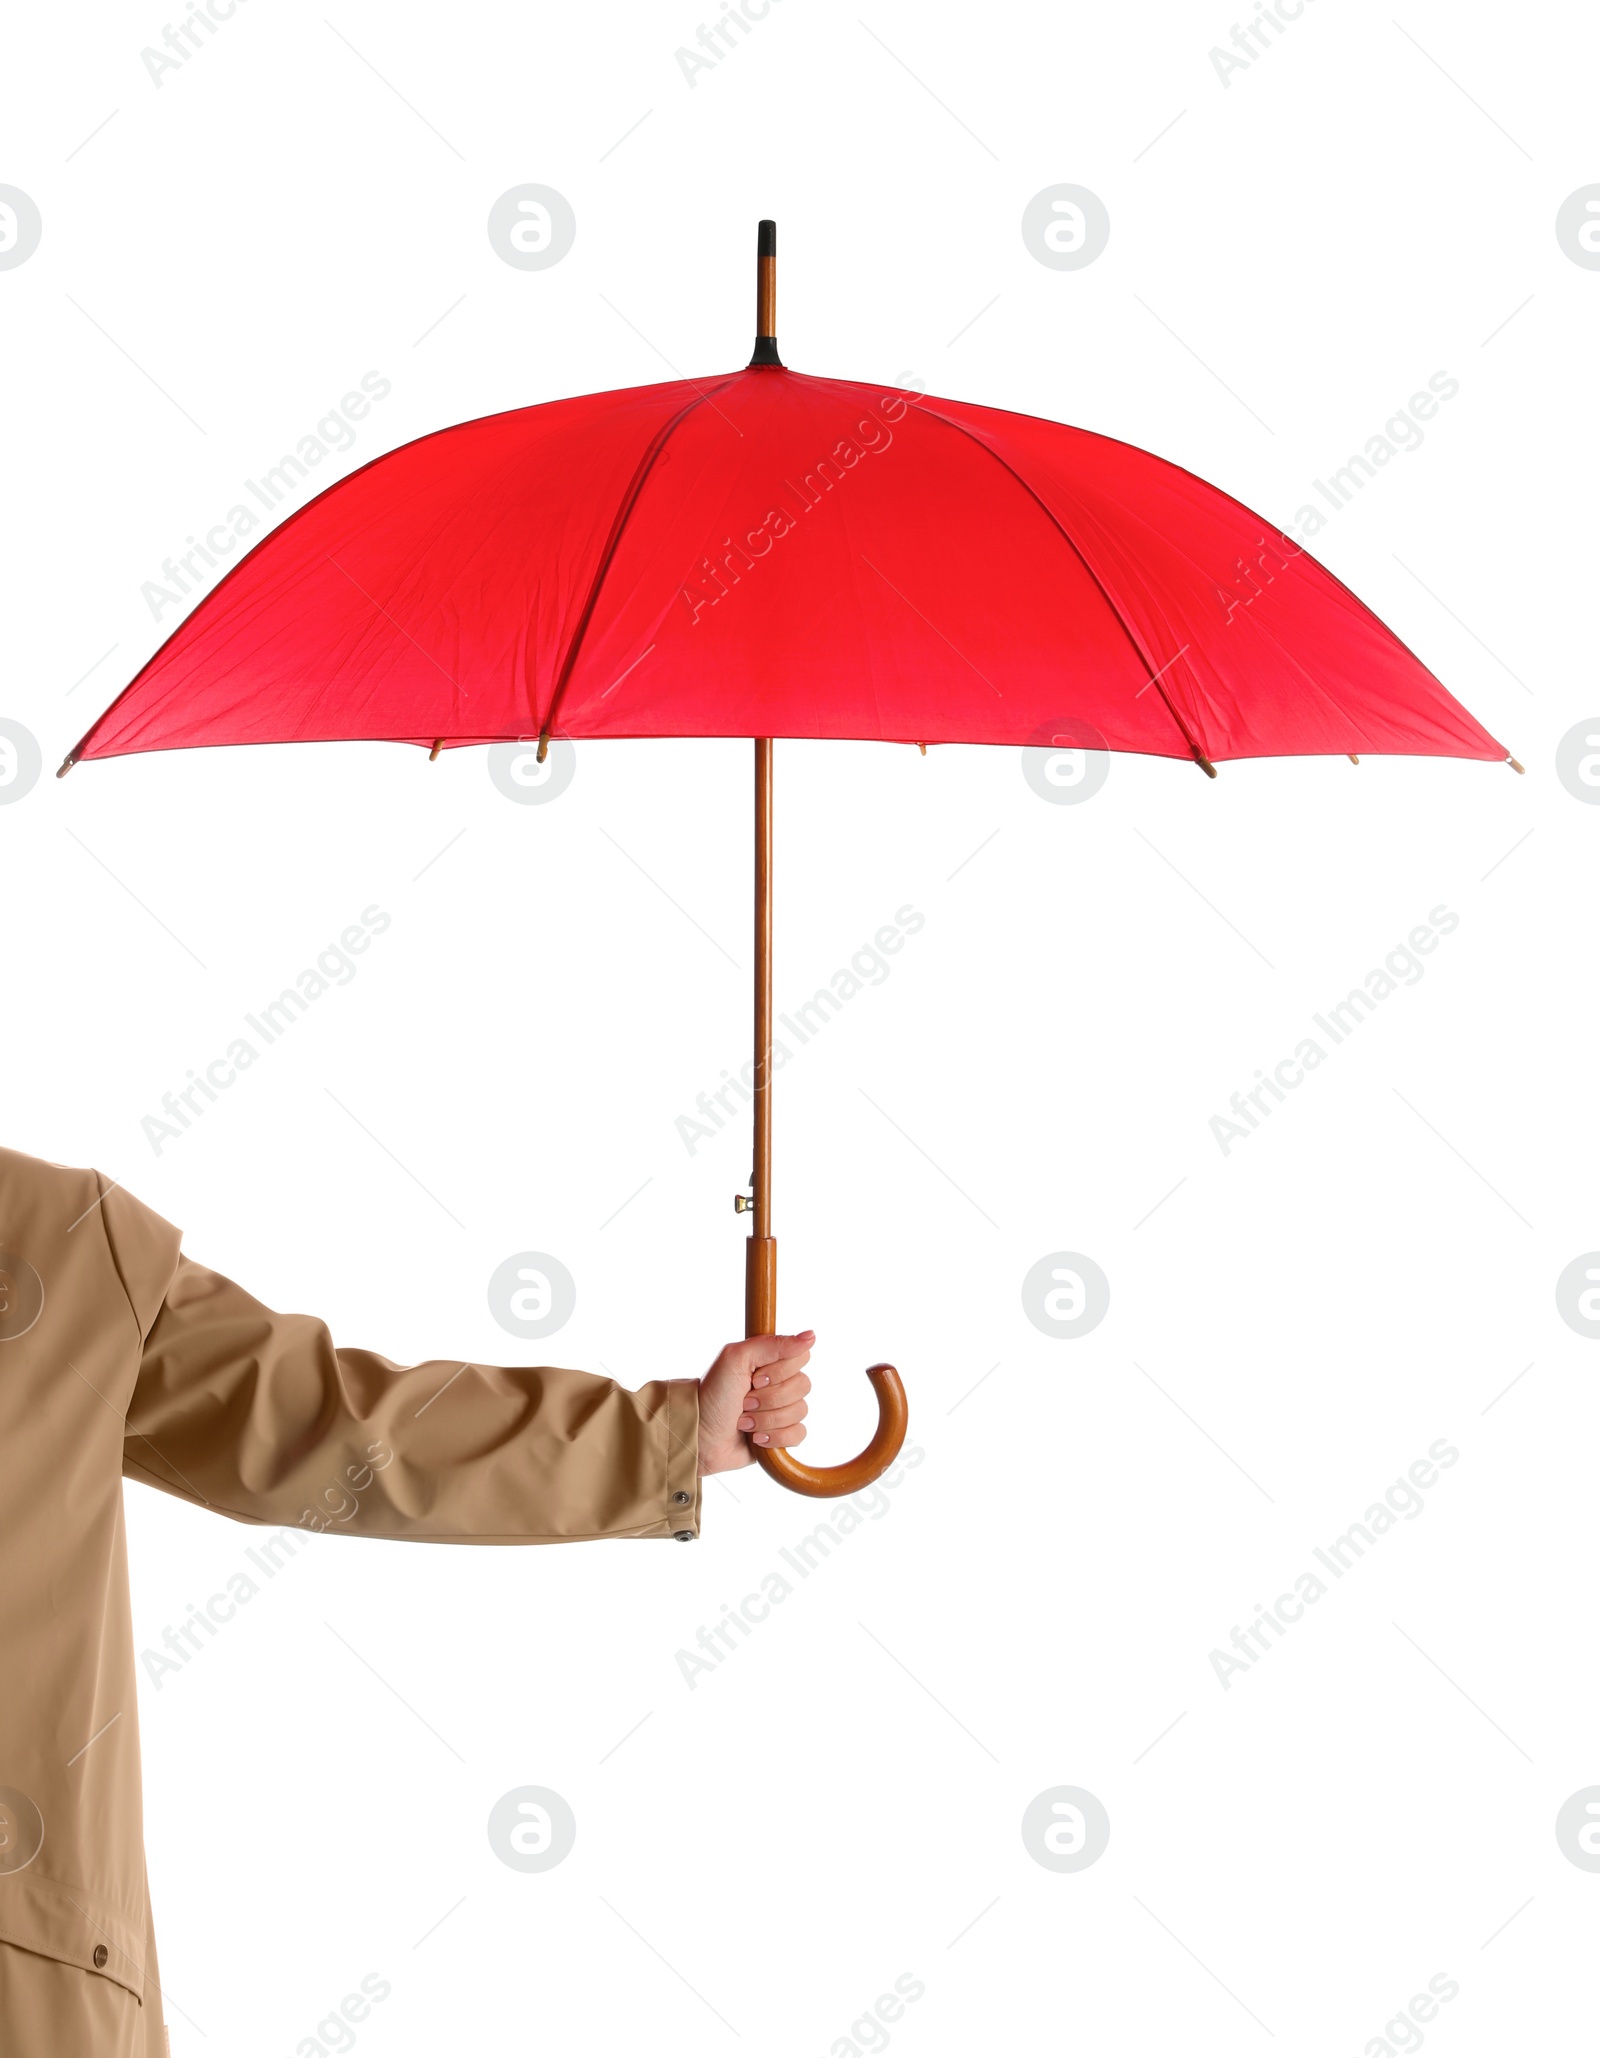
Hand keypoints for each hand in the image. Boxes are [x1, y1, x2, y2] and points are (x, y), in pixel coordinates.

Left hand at [697, 1331, 813, 1474]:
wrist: (700, 1436)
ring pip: (800, 1411)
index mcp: (769, 1360)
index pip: (800, 1358)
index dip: (780, 1371)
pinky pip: (799, 1433)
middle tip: (744, 1402)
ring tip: (743, 1422)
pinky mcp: (782, 1434)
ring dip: (767, 1419)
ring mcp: (781, 1408)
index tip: (755, 1378)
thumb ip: (773, 1344)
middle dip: (770, 1398)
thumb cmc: (713, 1395)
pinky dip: (776, 1437)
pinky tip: (756, 1438)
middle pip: (803, 1386)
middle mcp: (778, 1382)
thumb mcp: (736, 1359)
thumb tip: (811, 1336)